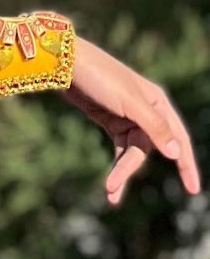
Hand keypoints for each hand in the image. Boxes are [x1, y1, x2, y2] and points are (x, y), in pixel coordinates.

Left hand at [63, 36, 200, 205]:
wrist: (66, 64)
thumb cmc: (101, 77)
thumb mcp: (129, 102)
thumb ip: (154, 127)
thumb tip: (176, 153)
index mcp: (158, 103)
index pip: (178, 138)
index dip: (187, 165)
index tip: (193, 190)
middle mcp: (147, 111)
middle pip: (147, 149)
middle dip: (129, 170)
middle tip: (111, 189)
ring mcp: (128, 118)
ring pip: (131, 152)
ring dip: (121, 172)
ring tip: (110, 194)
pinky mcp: (110, 121)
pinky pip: (119, 149)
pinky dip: (116, 165)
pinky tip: (112, 184)